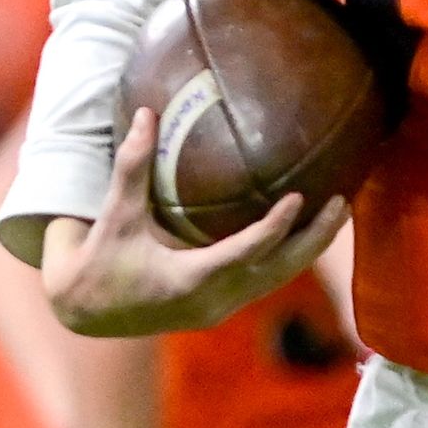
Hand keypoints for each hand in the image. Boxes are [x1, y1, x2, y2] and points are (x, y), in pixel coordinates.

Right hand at [38, 107, 347, 337]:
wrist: (84, 313)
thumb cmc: (97, 263)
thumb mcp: (115, 216)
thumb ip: (132, 168)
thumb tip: (144, 114)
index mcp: (189, 282)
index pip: (246, 254)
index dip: (276, 227)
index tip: (301, 196)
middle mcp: (215, 301)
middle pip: (281, 270)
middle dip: (315, 238)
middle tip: (344, 202)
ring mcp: (223, 308)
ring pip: (280, 279)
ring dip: (310, 247)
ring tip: (339, 212)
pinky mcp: (224, 307)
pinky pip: (268, 280)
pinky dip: (290, 256)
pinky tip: (307, 229)